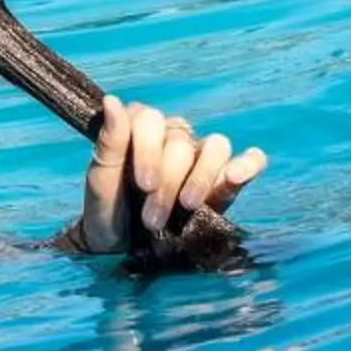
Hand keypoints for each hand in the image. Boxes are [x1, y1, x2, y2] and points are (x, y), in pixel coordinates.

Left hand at [70, 94, 263, 257]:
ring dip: (202, 178)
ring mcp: (200, 157)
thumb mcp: (101, 180)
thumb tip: (112, 100)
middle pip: (181, 143)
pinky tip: (237, 176)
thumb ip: (110, 141)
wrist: (121, 250)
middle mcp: (171, 136)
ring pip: (215, 146)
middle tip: (151, 218)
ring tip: (189, 205)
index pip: (151, 119)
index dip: (149, 151)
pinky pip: (249, 160)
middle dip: (167, 183)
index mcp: (139, 128)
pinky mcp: (224, 181)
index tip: (142, 185)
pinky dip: (248, 164)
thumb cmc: (107, 210)